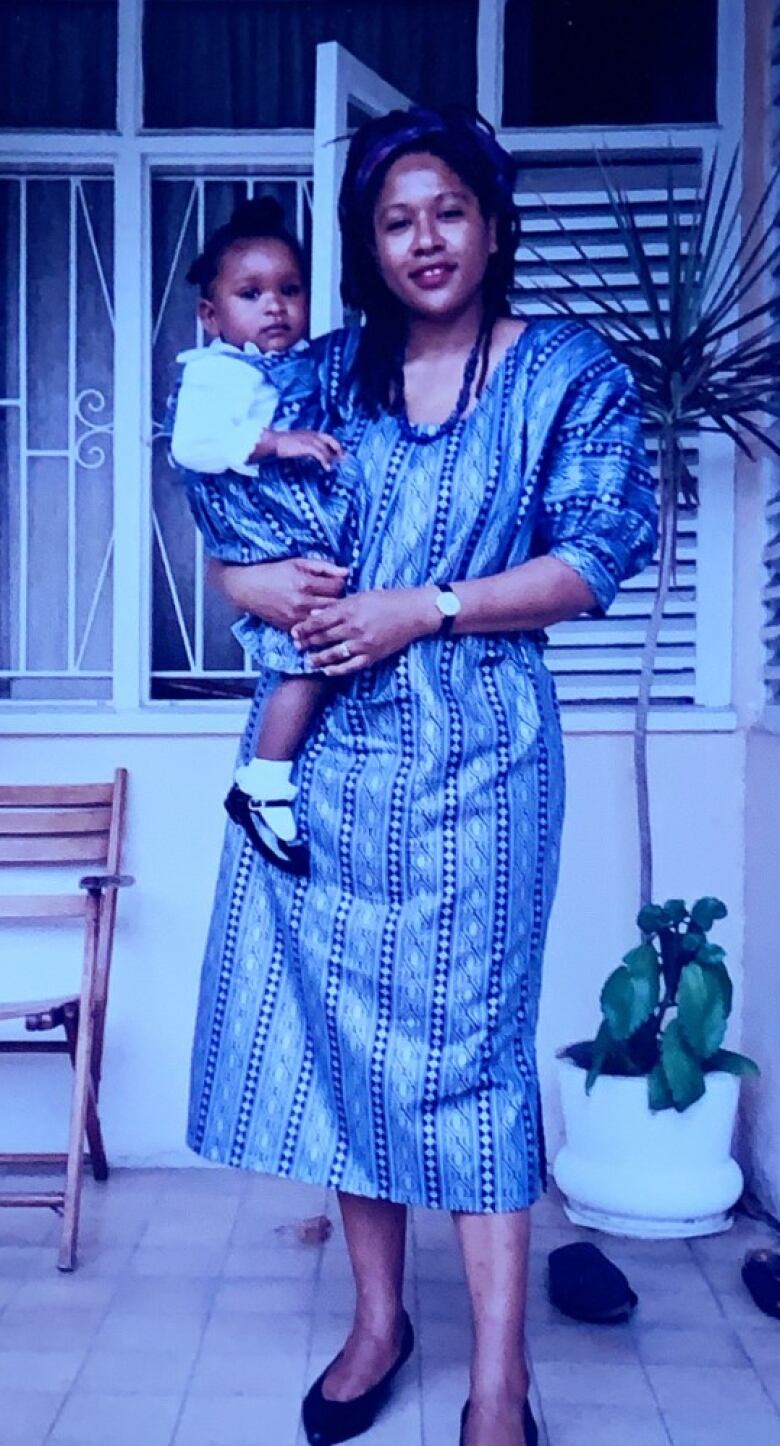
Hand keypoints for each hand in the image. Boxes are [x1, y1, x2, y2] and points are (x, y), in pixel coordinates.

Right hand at [207, 557, 347, 631]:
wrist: (247, 588)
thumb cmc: (273, 572)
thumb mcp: (298, 562)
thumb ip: (324, 567)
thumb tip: (346, 572)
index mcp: (305, 583)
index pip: (338, 587)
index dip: (341, 584)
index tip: (337, 583)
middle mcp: (302, 602)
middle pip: (335, 605)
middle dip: (339, 600)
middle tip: (335, 596)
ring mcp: (296, 618)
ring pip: (325, 620)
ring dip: (330, 614)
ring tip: (328, 607)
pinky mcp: (290, 628)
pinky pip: (312, 629)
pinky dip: (317, 624)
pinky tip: (316, 617)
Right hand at [256, 429, 344, 469]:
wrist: (272, 443)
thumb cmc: (279, 444)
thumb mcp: (294, 443)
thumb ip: (302, 446)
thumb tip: (307, 453)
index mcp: (308, 432)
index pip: (325, 436)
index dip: (333, 443)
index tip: (339, 452)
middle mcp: (310, 434)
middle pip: (329, 439)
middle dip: (337, 448)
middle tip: (343, 457)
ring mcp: (309, 439)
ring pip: (325, 448)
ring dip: (331, 457)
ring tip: (335, 466)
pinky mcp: (306, 446)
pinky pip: (320, 454)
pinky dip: (325, 461)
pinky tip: (327, 468)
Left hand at [292, 587, 439, 675]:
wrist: (414, 612)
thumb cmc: (389, 599)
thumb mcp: (361, 596)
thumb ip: (338, 606)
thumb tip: (314, 614)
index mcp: (350, 608)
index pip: (320, 620)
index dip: (304, 628)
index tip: (293, 632)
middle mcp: (354, 626)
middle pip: (323, 637)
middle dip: (307, 643)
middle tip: (296, 647)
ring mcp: (364, 643)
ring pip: (334, 653)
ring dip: (318, 658)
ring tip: (308, 661)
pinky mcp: (373, 655)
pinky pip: (351, 666)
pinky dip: (337, 670)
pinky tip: (327, 671)